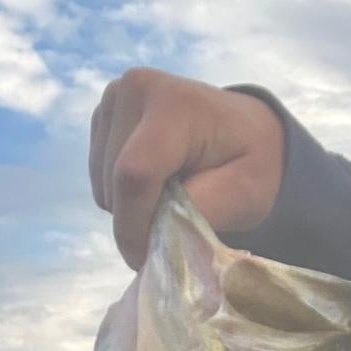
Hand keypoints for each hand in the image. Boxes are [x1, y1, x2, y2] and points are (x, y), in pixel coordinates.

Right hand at [88, 67, 286, 269]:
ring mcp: (115, 96)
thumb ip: (199, 213)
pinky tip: (156, 180)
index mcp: (174, 104)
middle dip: (136, 219)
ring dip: (130, 206)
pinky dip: (123, 191)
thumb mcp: (242, 194)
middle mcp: (135, 89)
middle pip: (114, 182)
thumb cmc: (251, 164)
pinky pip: (99, 173)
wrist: (247, 130)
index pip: (135, 175)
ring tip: (170, 195)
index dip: (133, 227)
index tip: (145, 260)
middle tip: (175, 223)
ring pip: (102, 182)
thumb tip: (154, 238)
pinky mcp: (105, 112)